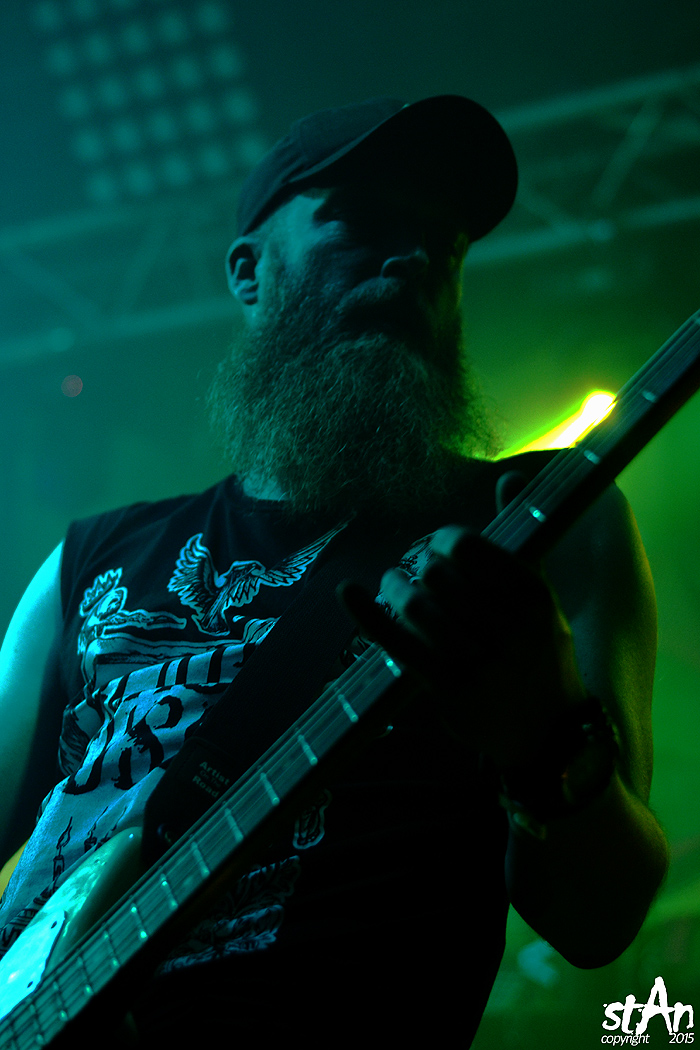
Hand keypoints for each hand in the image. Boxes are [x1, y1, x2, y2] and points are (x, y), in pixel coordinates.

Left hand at [340, 473, 586, 765]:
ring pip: (417, 607)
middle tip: (416, 573)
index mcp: (534, 597)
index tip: (438, 549)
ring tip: (394, 587)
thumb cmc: (543, 657)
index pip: (469, 548)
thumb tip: (508, 476)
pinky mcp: (449, 690)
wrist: (549, 736)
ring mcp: (479, 661)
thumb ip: (521, 541)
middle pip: (438, 575)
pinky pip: (400, 645)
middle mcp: (509, 628)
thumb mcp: (545, 599)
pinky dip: (368, 616)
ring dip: (395, 590)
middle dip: (419, 567)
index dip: (443, 541)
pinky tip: (350, 593)